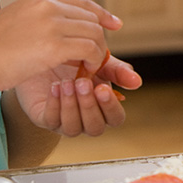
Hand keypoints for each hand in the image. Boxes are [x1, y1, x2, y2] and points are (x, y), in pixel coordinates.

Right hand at [0, 0, 121, 92]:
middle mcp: (48, 4)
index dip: (101, 13)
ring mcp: (52, 23)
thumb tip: (57, 28)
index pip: (81, 1)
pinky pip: (90, 50)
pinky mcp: (54, 45)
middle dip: (98, 37)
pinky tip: (84, 72)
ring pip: (94, 33)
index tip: (114, 24)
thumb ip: (38, 19)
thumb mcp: (16, 21)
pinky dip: (92, 61)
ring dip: (96, 52)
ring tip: (87, 67)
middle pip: (91, 18)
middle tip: (94, 57)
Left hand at [15, 53, 142, 136]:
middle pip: (95, 128)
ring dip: (71, 105)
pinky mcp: (45, 118)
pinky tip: (54, 87)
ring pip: (73, 128)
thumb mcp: (100, 62)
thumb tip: (138, 82)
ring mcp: (65, 122)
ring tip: (66, 82)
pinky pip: (51, 121)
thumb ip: (118, 71)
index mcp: (103, 108)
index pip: (115, 119)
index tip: (102, 87)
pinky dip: (54, 104)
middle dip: (88, 106)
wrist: (45, 54)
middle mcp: (86, 120)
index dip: (110, 107)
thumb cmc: (76, 62)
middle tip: (82, 82)